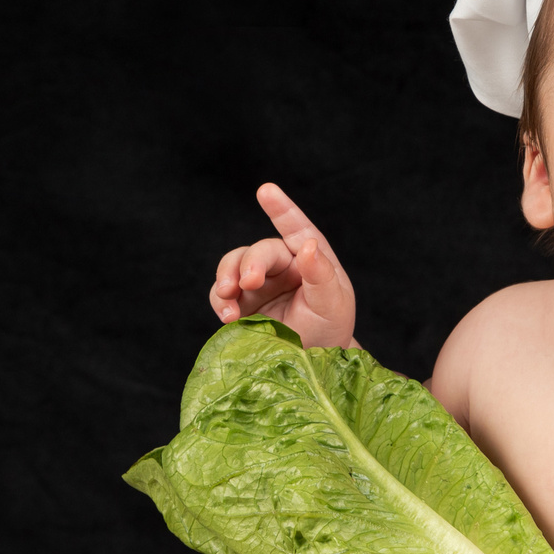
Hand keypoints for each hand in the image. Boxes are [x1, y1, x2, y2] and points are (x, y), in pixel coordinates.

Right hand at [209, 183, 356, 347]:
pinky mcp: (241, 303)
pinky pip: (221, 294)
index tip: (266, 191)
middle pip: (260, 251)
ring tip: (228, 296)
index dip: (282, 209)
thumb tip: (309, 247)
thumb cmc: (329, 328)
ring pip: (234, 265)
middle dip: (251, 263)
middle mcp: (283, 265)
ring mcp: (259, 283)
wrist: (311, 363)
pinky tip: (228, 315)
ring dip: (226, 276)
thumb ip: (322, 276)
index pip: (297, 229)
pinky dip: (220, 300)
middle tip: (248, 282)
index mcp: (311, 259)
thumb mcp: (333, 305)